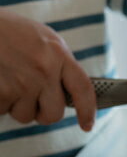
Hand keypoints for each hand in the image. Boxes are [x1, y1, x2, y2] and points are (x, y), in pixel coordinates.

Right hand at [0, 8, 95, 130]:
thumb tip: (67, 90)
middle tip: (31, 100)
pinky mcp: (1, 92)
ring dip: (16, 106)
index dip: (87, 111)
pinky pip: (2, 111)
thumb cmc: (7, 30)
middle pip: (54, 114)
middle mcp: (44, 70)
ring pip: (25, 116)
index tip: (87, 125)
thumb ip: (58, 63)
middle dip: (42, 113)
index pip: (83, 89)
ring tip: (7, 81)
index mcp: (58, 53)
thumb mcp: (42, 39)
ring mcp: (22, 82)